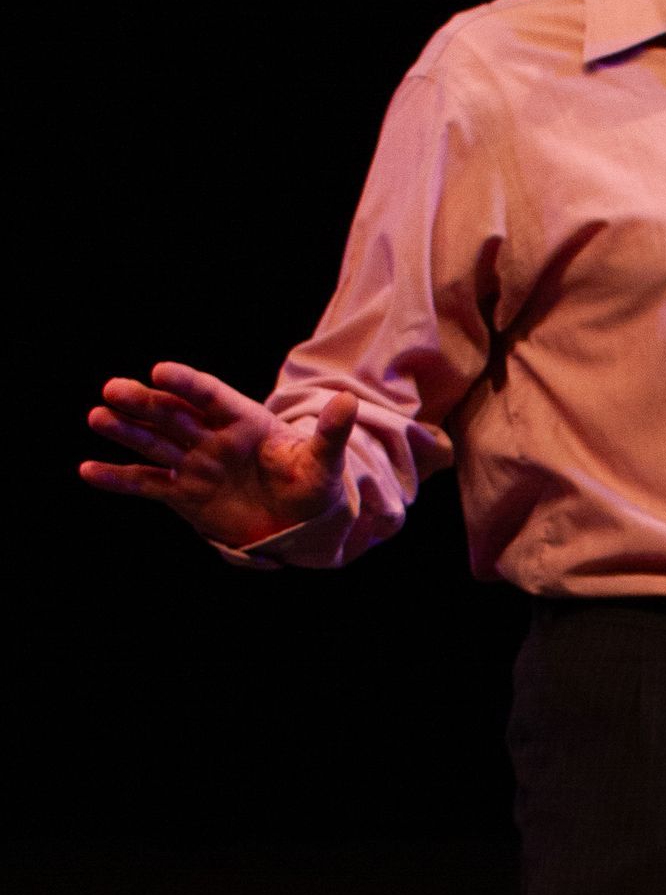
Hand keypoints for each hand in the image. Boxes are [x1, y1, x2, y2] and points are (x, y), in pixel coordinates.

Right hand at [80, 361, 356, 550]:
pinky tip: (88, 471)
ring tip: (97, 417)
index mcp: (243, 420)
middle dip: (145, 403)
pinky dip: (117, 480)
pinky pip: (145, 485)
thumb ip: (331, 434)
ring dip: (126, 432)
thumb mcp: (324, 463)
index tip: (160, 372)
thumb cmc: (312, 485)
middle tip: (113, 389)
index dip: (186, 383)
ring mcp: (193, 465)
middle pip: (173, 415)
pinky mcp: (181, 494)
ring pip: (153, 445)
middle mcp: (211, 437)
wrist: (299, 522)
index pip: (209, 395)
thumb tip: (349, 402)